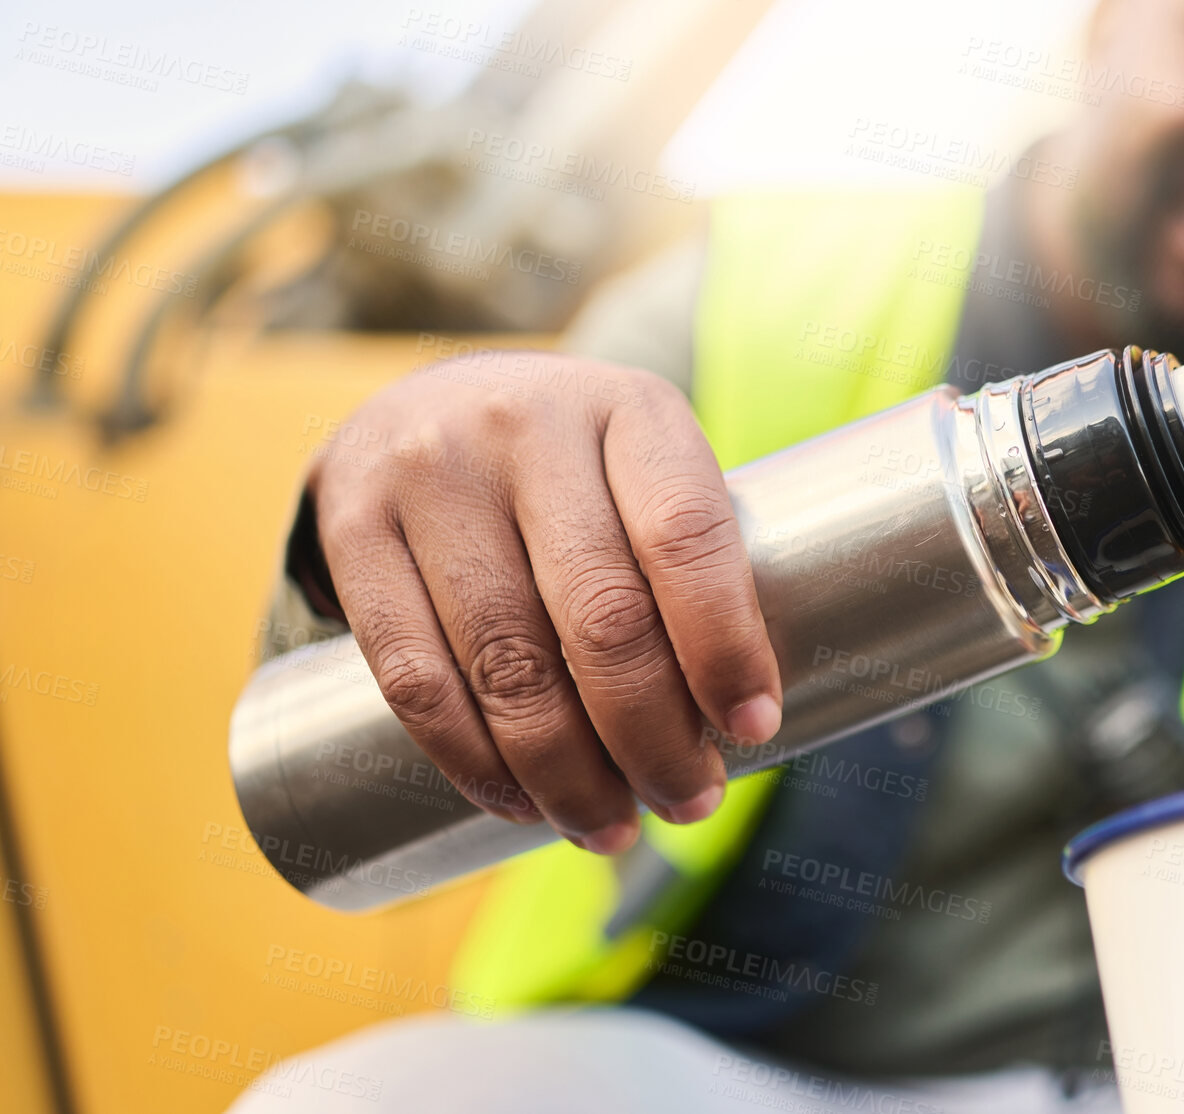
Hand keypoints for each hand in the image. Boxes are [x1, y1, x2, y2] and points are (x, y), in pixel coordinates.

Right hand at [303, 353, 782, 853]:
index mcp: (630, 407)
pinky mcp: (351, 526)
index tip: (752, 728)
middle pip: (602, 617)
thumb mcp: (649, 469)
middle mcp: (525, 425)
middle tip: (688, 803)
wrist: (435, 401)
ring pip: (507, 662)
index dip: (724, 647)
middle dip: (653, 738)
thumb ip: (693, 564)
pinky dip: (474, 762)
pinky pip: (414, 678)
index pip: (686, 537)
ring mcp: (429, 473)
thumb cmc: (582, 468)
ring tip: (612, 826)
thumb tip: (748, 723)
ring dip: (568, 773)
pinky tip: (520, 803)